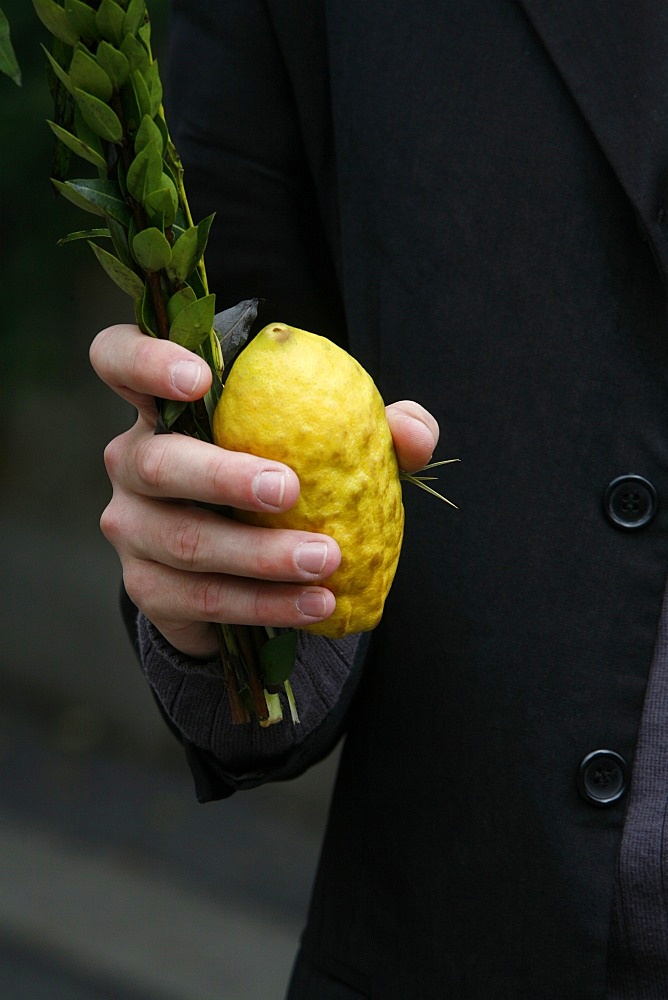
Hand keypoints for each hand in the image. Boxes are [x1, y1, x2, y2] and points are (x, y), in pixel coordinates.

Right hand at [90, 324, 438, 658]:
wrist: (242, 572)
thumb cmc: (282, 484)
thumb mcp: (325, 447)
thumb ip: (371, 429)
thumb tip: (412, 432)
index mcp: (168, 407)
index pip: (119, 359)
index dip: (144, 360)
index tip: (200, 377)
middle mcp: (133, 460)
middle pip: (155, 461)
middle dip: (222, 475)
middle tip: (289, 490)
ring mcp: (132, 526)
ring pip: (185, 540)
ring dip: (260, 554)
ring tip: (327, 561)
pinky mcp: (146, 587)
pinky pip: (204, 598)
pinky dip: (264, 604)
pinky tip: (315, 604)